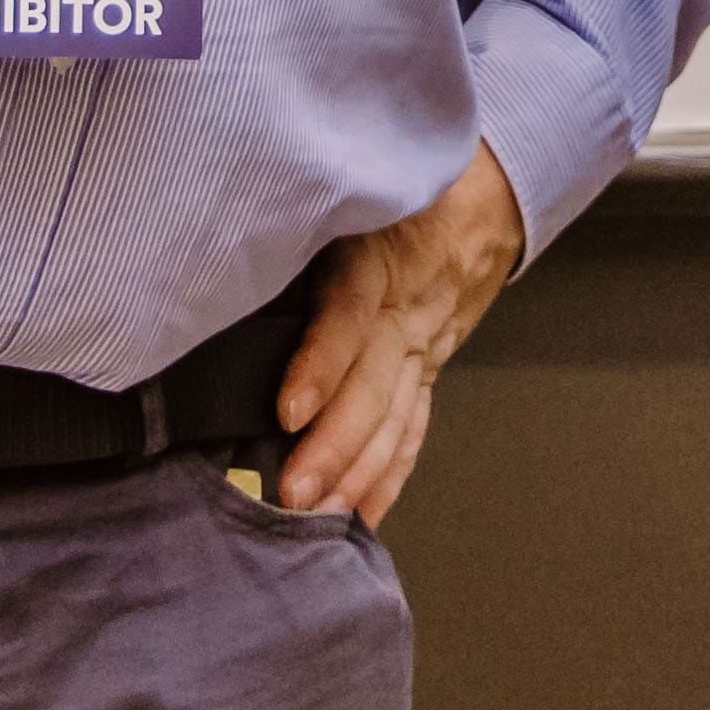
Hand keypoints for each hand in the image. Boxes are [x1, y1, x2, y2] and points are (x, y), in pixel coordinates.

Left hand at [273, 140, 523, 529]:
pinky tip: (364, 517)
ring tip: (319, 522)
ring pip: (394, 420)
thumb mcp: (352, 190)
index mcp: (378, 261)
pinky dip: (388, 477)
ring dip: (358, 475)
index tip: (289, 411)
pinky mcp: (429, 371)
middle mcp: (406, 315)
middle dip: (335, 447)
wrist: (488, 195)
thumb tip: (222, 256)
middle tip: (293, 494)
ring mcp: (424, 350)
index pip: (351, 318)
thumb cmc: (398, 188)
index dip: (321, 366)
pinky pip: (412, 430)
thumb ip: (300, 224)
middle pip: (373, 388)